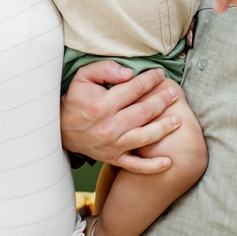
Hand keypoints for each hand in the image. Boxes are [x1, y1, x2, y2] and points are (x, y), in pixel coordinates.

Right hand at [60, 61, 180, 172]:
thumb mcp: (83, 77)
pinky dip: (152, 166)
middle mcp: (109, 126)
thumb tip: (130, 73)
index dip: (150, 80)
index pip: (134, 89)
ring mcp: (112, 145)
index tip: (160, 74)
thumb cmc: (75, 100)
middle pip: (144, 112)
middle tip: (174, 93)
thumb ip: (106, 69)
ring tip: (177, 119)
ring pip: (145, 137)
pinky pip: (135, 165)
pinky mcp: (113, 158)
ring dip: (164, 128)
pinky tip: (168, 162)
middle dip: (162, 100)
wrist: (59, 129)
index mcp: (102, 105)